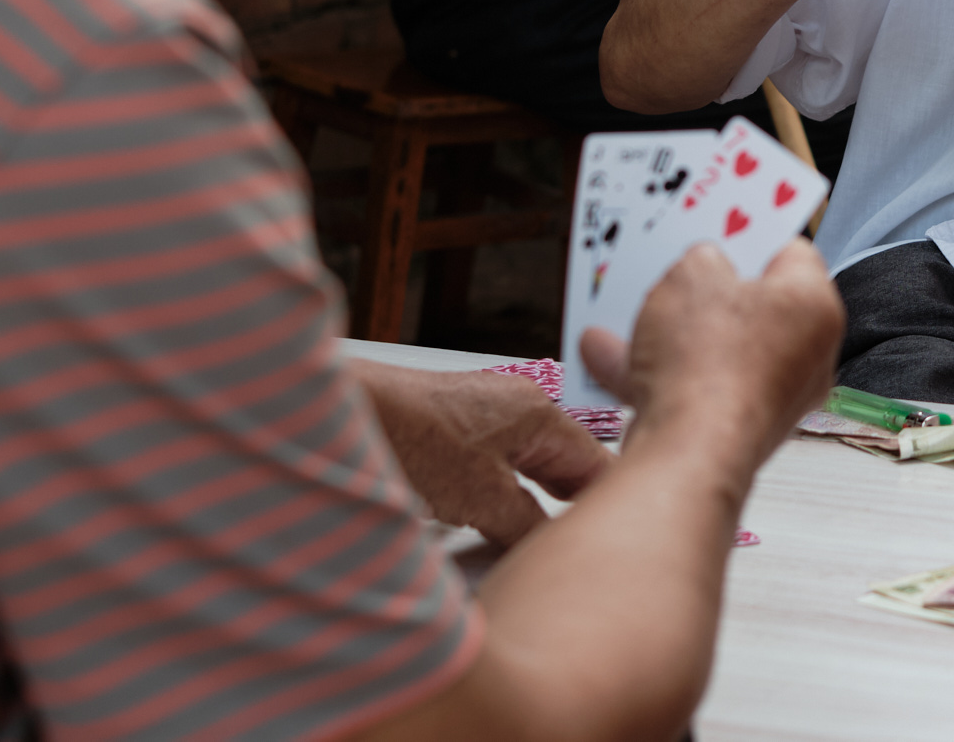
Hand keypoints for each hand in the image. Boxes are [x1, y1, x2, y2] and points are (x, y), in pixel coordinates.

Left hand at [352, 361, 611, 547]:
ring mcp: (484, 412)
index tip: (609, 539)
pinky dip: (500, 491)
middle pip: (564, 463)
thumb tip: (551, 546)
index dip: (607, 504)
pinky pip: (496, 463)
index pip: (596, 463)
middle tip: (576, 547)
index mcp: (539, 412)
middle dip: (570, 505)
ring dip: (532, 500)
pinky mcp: (452, 426)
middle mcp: (517, 404)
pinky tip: (488, 518)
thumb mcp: (483, 498)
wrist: (343, 415)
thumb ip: (528, 524)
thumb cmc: (409, 439)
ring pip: (528, 465)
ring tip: (534, 539)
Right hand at [580, 238, 842, 474]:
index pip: (791, 251)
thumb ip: (701, 258)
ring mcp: (772, 398)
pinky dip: (656, 370)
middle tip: (678, 258)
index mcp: (815, 307)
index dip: (751, 229)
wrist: (685, 456)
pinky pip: (694, 388)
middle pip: (754, 303)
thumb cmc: (705, 362)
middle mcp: (807, 355)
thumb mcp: (690, 273)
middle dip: (707, 282)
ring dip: (671, 328)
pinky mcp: (736, 431)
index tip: (721, 219)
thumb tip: (703, 266)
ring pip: (717, 348)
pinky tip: (606, 354)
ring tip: (629, 303)